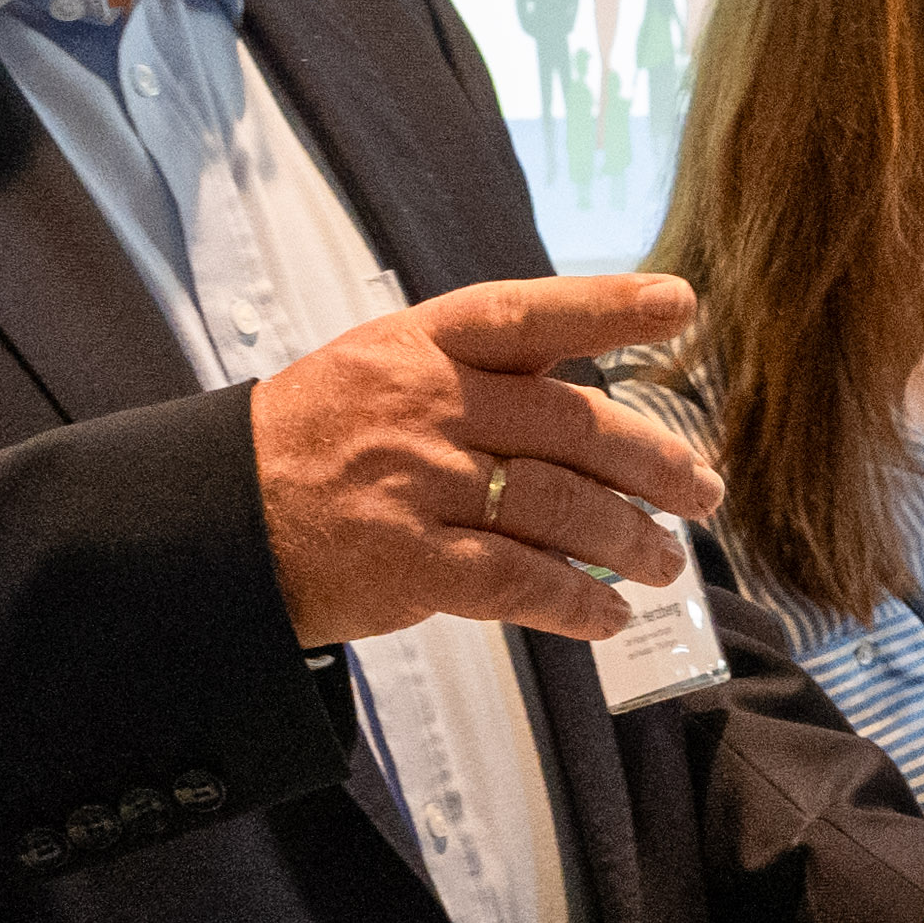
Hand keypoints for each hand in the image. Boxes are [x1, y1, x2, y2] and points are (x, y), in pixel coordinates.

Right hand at [256, 272, 721, 648]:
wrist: (220, 518)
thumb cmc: (318, 442)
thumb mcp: (382, 369)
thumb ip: (479, 373)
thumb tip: (590, 407)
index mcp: (423, 346)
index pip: (529, 314)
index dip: (610, 306)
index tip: (682, 306)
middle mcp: (428, 406)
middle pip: (573, 427)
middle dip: (655, 464)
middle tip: (702, 491)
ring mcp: (420, 484)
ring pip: (561, 508)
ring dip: (631, 541)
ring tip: (666, 562)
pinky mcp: (412, 562)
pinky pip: (520, 581)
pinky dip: (576, 603)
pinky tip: (609, 616)